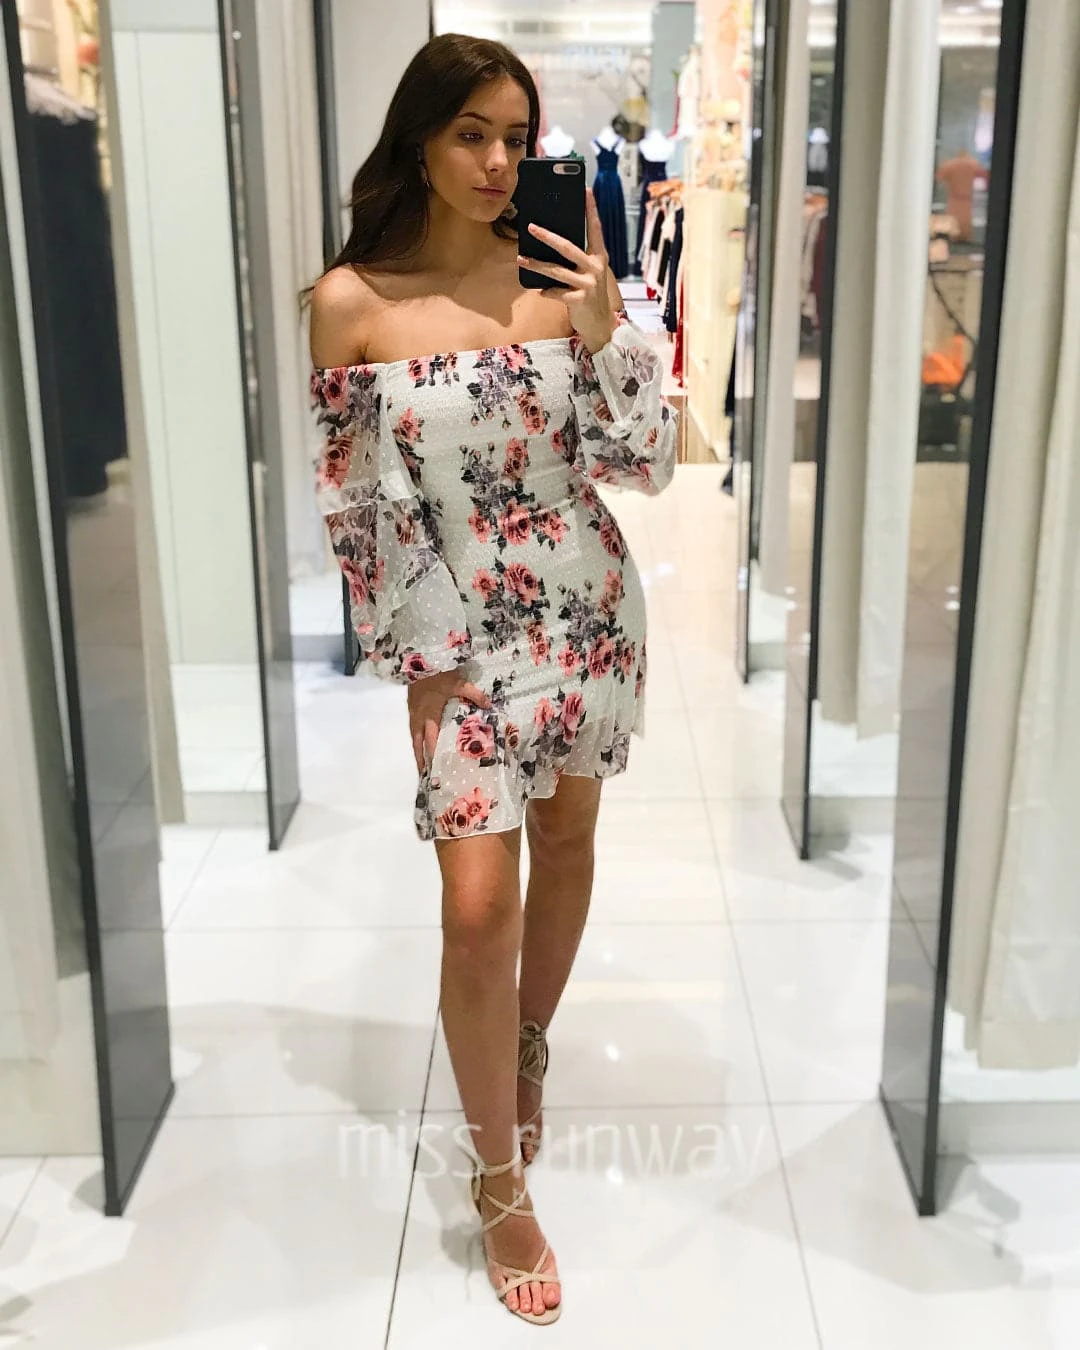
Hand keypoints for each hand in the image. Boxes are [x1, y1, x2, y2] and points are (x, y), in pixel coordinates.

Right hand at [406, 669, 490, 773]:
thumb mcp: (456, 682)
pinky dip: (413, 739)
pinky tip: (416, 743)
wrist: (414, 662)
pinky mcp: (409, 709)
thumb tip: (490, 705)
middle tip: (425, 773)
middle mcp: (418, 718)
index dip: (433, 754)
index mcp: (430, 715)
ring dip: (416, 751)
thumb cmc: (436, 674)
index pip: (431, 740)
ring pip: (412, 737)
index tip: (436, 767)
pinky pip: (410, 728)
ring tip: (420, 765)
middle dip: (421, 758)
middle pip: (417, 743)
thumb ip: (473, 694)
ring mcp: (411, 714)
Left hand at [518, 188, 615, 352]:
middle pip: (568, 247)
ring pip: (556, 270)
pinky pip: (556, 292)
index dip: (591, 210)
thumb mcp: (588, 274)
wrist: (600, 325)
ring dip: (536, 264)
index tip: (586, 190)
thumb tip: (552, 243)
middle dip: (547, 236)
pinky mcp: (580, 300)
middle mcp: (595, 267)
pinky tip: (541, 292)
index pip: (595, 229)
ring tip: (521, 259)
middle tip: (531, 227)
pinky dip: (546, 292)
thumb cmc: (589, 295)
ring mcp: (588, 284)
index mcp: (599, 257)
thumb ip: (577, 260)